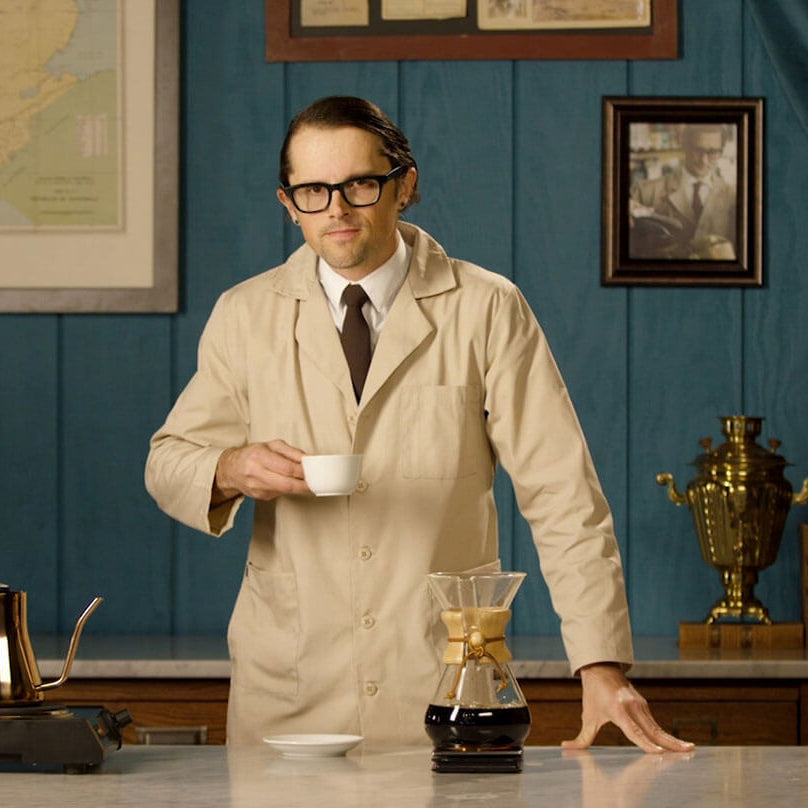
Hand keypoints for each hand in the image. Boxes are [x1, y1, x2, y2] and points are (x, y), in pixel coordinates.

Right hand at [212, 439, 309, 502]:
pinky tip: (293, 485)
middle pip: (287, 484)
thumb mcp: (271, 445)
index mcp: (259, 456)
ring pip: (284, 491)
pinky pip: (279, 494)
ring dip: (299, 488)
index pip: (286, 468)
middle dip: (305, 485)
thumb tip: (307, 459)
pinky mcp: (259, 496)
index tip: (314, 472)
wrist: (231, 469)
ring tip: (310, 484)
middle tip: (316, 483)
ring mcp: (256, 487)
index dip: (302, 472)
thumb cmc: (253, 454)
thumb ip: (291, 451)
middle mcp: (255, 473)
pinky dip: (289, 490)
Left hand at [562, 662, 694, 753]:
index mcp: (618, 710)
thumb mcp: (587, 716)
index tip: (658, 753)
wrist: (601, 669)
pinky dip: (665, 735)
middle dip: (670, 742)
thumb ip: (581, 737)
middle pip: (653, 729)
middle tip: (688, 751)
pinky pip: (655, 723)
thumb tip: (565, 748)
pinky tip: (675, 744)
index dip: (645, 743)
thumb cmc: (593, 694)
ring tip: (688, 749)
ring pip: (657, 727)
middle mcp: (632, 707)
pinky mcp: (644, 705)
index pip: (634, 730)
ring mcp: (640, 705)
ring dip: (672, 739)